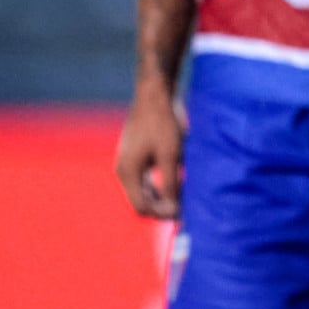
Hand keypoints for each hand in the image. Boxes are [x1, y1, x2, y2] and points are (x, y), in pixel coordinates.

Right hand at [115, 82, 184, 218]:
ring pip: (143, 189)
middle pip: (140, 200)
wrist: (155, 94)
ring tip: (183, 194)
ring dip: (161, 195)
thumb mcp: (171, 155)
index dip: (162, 213)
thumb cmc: (163, 123)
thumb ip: (171, 183)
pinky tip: (177, 178)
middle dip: (162, 206)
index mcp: (128, 173)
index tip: (183, 212)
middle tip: (185, 206)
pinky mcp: (135, 153)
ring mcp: (127, 161)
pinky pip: (145, 177)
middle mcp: (123, 170)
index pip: (141, 207)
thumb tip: (173, 209)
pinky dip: (159, 183)